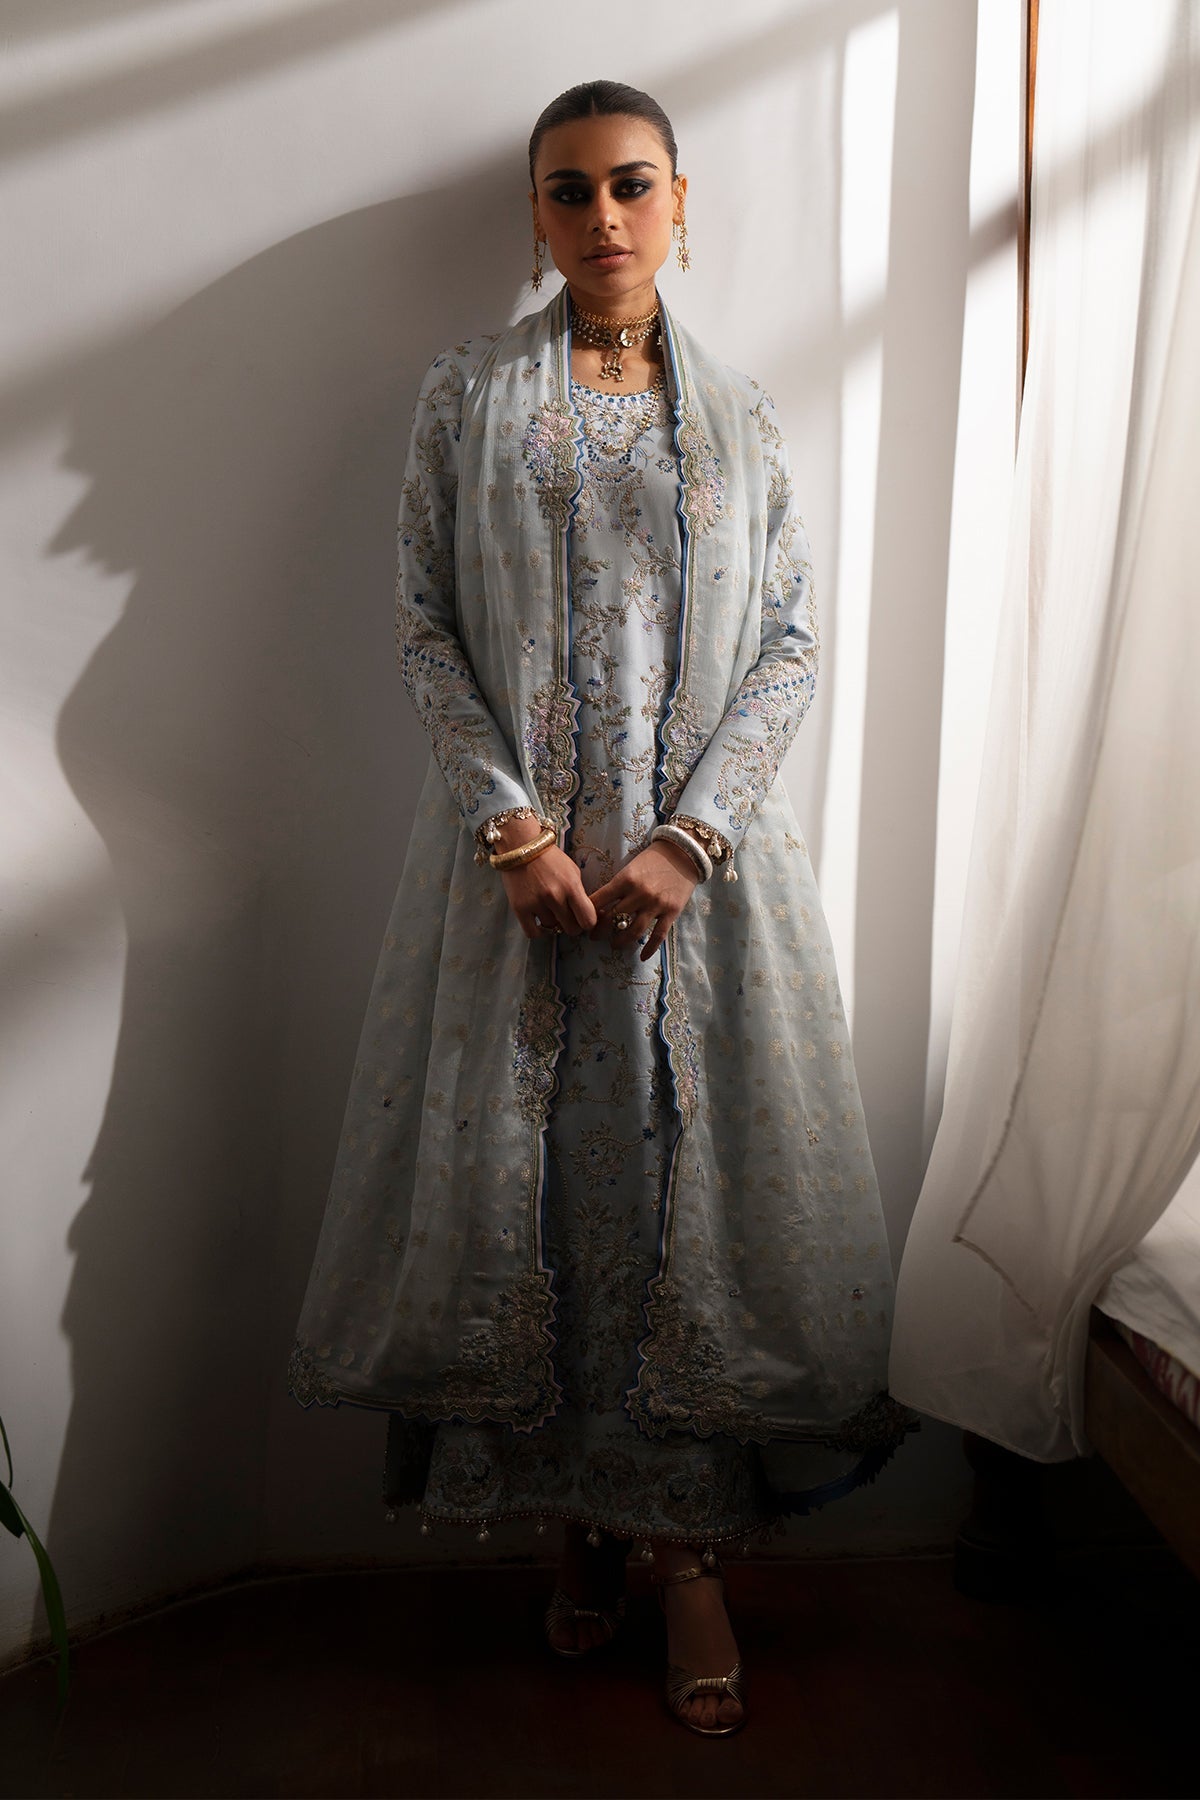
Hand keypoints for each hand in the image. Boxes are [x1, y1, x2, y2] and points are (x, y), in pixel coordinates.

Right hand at [500, 845, 597, 939]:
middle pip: (571, 929)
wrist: (521, 846)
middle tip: (567, 917)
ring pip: (551, 928)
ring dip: (552, 922)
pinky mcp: (519, 908)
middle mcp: (554, 897)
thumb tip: (586, 914)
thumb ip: (579, 893)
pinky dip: (537, 931)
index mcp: (571, 886)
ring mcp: (536, 903)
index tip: (584, 919)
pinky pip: (532, 932)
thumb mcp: (572, 871)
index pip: (588, 920)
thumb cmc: (550, 858)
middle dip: (571, 925)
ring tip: (548, 908)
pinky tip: (538, 921)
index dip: (588, 922)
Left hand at [588, 842, 699, 961]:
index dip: (588, 913)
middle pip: (612, 918)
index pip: (599, 900)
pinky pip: (658, 935)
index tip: (583, 920)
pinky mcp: (671, 912)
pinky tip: (643, 957)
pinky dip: (649, 948)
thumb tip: (599, 905)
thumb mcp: (630, 868)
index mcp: (625, 879)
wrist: (682, 853)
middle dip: (600, 930)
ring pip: (633, 931)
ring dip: (620, 941)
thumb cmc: (652, 859)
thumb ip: (617, 886)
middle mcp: (639, 893)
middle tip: (593, 937)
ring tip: (614, 944)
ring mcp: (656, 904)